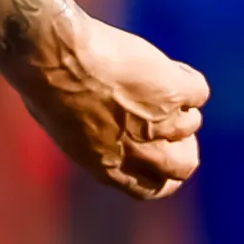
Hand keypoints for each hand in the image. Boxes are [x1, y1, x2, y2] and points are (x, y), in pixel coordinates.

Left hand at [21, 13, 207, 200]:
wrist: (53, 55)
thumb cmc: (45, 84)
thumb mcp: (65, 126)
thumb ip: (95, 138)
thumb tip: (112, 128)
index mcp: (107, 167)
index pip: (152, 188)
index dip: (163, 174)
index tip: (162, 154)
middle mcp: (137, 152)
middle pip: (183, 165)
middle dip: (183, 145)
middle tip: (170, 118)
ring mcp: (158, 123)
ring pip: (191, 123)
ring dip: (176, 103)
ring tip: (148, 78)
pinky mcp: (173, 92)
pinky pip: (198, 92)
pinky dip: (186, 78)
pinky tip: (164, 67)